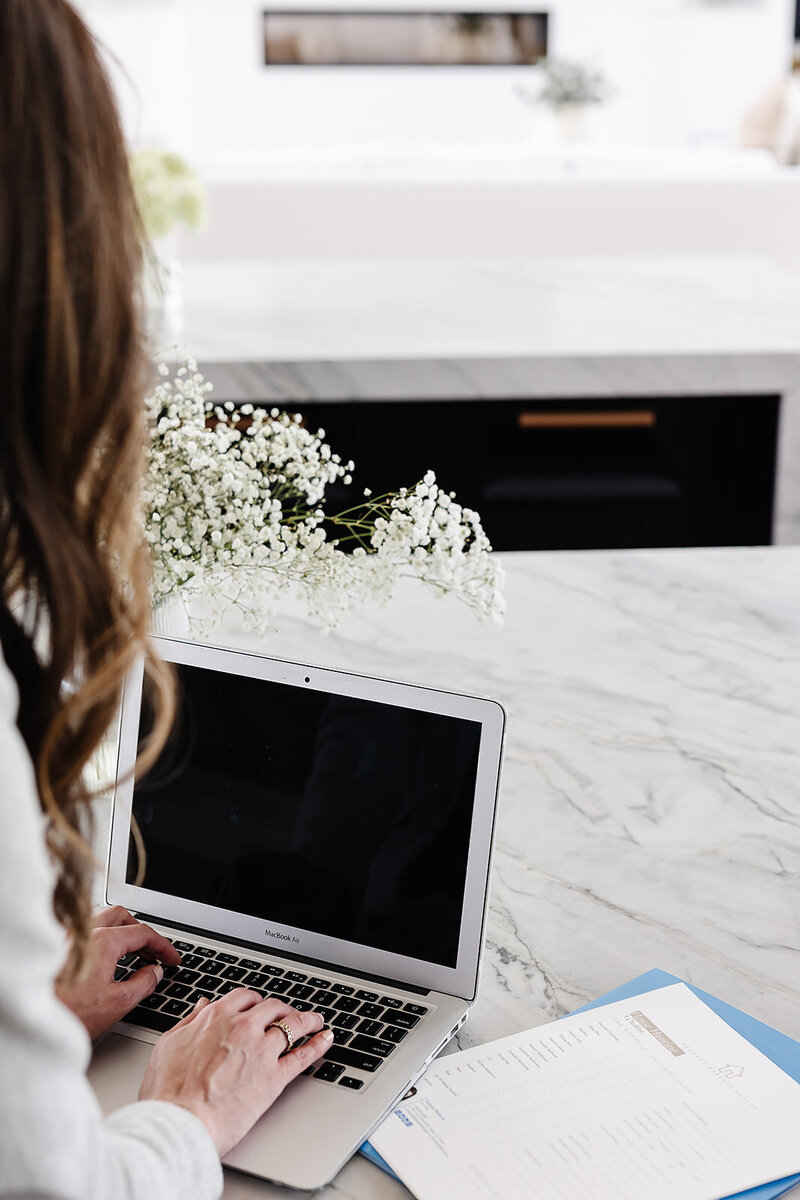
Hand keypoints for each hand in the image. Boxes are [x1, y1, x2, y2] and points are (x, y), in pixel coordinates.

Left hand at [56, 905, 180, 1040]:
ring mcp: (69, 939)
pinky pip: (85, 931)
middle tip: (152, 952)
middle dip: (141, 931)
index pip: (143, 933)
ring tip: (130, 951)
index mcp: (104, 942)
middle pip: (122, 916)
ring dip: (121, 930)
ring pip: (102, 920)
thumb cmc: (67, 1013)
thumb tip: (154, 973)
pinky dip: (102, 937)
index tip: (171, 959)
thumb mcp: (117, 1003)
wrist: (33, 1021)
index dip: (163, 946)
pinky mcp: (56, 950)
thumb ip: (143, 984)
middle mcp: (85, 932)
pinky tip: (102, 957)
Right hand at [139, 990, 333, 1156]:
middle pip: (272, 1007)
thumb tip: (202, 1006)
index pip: (244, 998)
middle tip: (287, 1014)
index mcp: (216, 1017)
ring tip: (315, 1021)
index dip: (255, 1002)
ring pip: (292, 1024)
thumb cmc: (168, 1092)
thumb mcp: (169, 1045)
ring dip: (307, 1020)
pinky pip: (303, 1055)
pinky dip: (318, 1044)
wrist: (179, 1123)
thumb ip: (189, 1022)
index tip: (259, 1007)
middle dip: (282, 1009)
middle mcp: (242, 1027)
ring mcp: (261, 1050)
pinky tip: (325, 1039)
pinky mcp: (274, 1077)